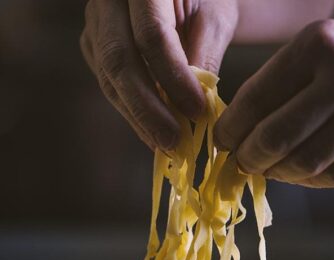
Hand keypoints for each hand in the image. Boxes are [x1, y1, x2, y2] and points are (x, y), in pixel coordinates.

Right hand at [81, 0, 237, 150]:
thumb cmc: (201, 0)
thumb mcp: (213, 19)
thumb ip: (204, 57)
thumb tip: (194, 109)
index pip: (151, 35)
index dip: (174, 78)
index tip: (197, 112)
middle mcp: (108, 1)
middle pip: (119, 60)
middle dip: (148, 109)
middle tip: (173, 142)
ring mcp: (95, 25)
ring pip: (110, 79)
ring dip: (139, 118)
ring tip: (165, 146)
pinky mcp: (94, 47)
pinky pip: (110, 86)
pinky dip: (133, 113)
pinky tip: (152, 132)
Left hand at [215, 9, 333, 187]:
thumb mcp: (321, 46)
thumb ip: (280, 83)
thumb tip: (240, 128)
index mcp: (317, 46)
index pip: (253, 100)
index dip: (229, 129)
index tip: (221, 141)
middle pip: (273, 139)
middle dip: (247, 158)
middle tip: (241, 161)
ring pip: (302, 164)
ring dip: (276, 173)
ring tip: (268, 168)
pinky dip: (308, 180)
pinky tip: (299, 172)